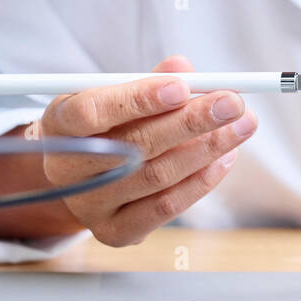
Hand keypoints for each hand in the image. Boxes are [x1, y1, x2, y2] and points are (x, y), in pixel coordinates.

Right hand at [36, 55, 257, 245]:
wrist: (84, 175)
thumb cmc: (106, 124)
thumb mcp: (117, 93)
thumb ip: (149, 81)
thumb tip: (183, 68)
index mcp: (59, 123)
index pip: (92, 111)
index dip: (139, 99)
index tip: (184, 86)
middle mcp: (66, 169)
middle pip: (134, 145)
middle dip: (192, 121)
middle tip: (232, 102)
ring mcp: (89, 205)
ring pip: (156, 176)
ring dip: (207, 148)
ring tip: (242, 125)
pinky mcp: (114, 232)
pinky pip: (165, 207)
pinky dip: (201, 181)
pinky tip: (225, 158)